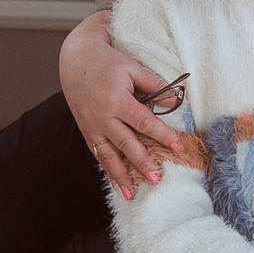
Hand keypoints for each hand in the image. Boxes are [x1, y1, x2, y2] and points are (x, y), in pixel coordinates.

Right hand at [62, 10, 183, 199]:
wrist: (74, 58)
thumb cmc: (107, 61)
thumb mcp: (132, 67)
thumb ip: (154, 84)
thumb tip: (175, 101)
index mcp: (116, 99)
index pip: (143, 121)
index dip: (162, 135)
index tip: (178, 147)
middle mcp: (103, 116)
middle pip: (125, 143)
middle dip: (141, 162)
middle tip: (155, 178)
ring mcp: (92, 126)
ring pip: (108, 154)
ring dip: (121, 175)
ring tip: (133, 194)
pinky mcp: (87, 131)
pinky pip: (98, 154)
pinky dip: (108, 170)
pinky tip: (117, 184)